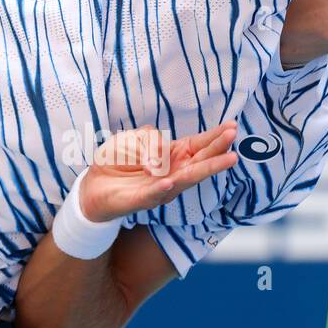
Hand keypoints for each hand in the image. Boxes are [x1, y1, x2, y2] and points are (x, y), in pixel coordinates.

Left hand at [78, 121, 238, 222]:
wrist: (94, 184)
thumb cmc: (118, 160)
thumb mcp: (134, 138)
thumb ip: (150, 141)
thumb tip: (158, 157)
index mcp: (173, 156)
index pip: (199, 145)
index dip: (215, 137)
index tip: (233, 127)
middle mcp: (174, 173)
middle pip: (201, 160)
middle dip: (218, 149)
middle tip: (234, 137)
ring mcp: (162, 189)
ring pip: (187, 178)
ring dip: (207, 168)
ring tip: (227, 159)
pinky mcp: (143, 200)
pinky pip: (154, 193)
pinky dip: (162, 187)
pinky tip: (171, 180)